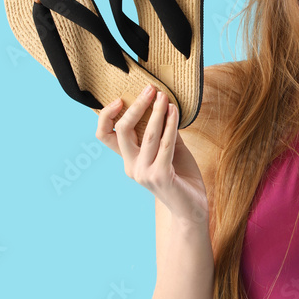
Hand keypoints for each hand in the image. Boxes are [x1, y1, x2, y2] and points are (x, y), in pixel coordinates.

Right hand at [96, 84, 209, 224]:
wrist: (192, 209)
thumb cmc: (182, 178)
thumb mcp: (171, 150)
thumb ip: (164, 131)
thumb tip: (163, 103)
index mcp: (129, 161)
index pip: (105, 135)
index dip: (106, 116)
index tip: (119, 98)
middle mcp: (132, 167)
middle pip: (122, 130)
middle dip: (136, 106)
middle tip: (151, 89)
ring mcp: (145, 173)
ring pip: (147, 134)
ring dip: (157, 112)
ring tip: (165, 96)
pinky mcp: (161, 176)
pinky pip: (165, 144)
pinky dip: (170, 124)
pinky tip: (175, 112)